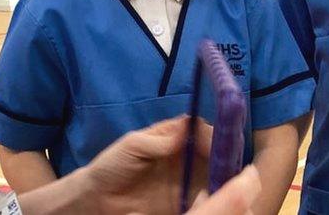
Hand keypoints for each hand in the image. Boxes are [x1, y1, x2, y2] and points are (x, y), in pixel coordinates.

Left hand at [80, 117, 258, 213]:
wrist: (98, 198)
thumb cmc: (112, 165)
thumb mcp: (133, 145)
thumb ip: (159, 139)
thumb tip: (187, 127)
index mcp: (175, 137)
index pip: (203, 130)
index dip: (214, 135)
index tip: (220, 145)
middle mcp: (187, 156)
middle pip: (216, 153)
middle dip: (227, 157)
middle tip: (231, 166)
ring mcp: (188, 180)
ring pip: (217, 176)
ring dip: (226, 178)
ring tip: (227, 183)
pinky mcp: (186, 202)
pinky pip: (207, 199)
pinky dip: (216, 198)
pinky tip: (216, 199)